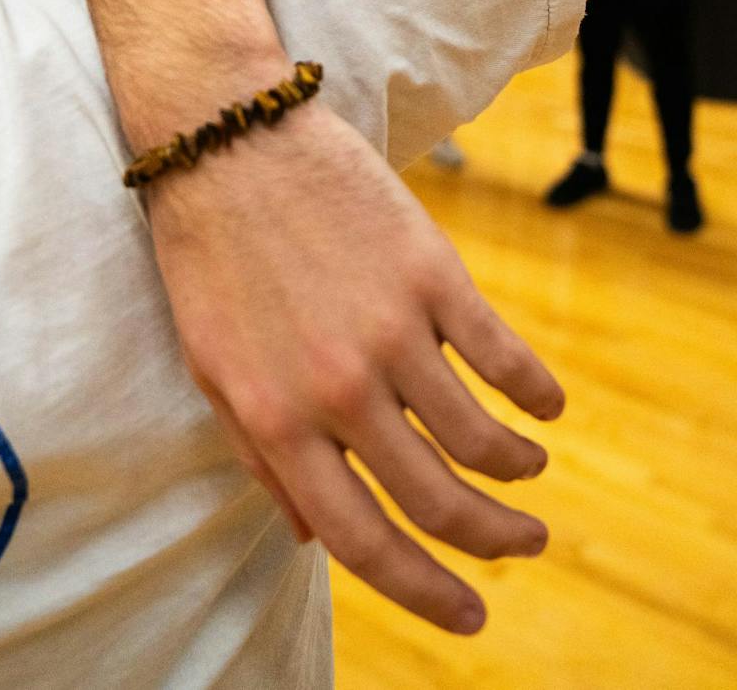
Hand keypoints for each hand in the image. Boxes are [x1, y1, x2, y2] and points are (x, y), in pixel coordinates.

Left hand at [145, 101, 563, 635]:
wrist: (227, 140)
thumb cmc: (209, 257)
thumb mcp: (210, 369)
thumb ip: (259, 457)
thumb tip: (310, 536)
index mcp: (277, 421)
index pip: (363, 540)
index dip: (424, 592)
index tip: (468, 614)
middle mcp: (338, 388)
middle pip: (438, 500)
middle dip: (493, 540)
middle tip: (524, 543)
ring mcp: (390, 329)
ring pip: (481, 437)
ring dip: (518, 469)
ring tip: (529, 471)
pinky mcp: (430, 272)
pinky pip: (502, 355)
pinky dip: (535, 393)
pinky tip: (546, 407)